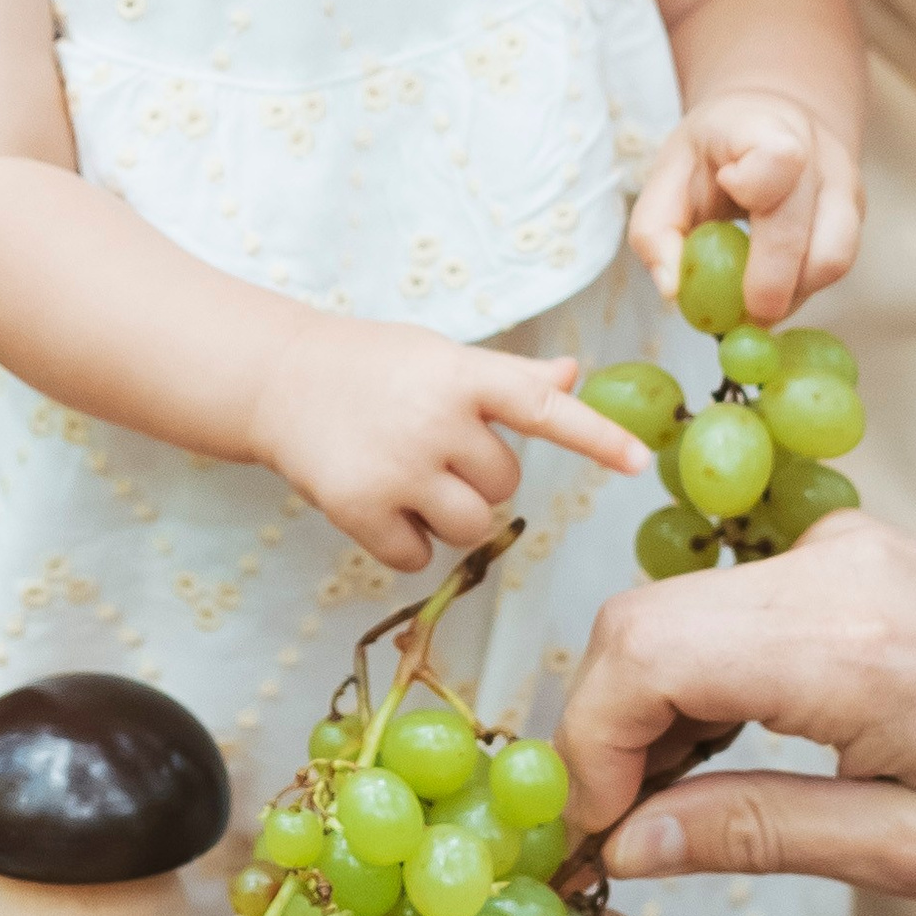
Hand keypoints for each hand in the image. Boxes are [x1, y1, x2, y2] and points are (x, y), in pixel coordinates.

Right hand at [254, 323, 651, 575]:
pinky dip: (404, 543)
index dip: (595, 436)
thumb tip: (573, 376)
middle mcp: (434, 420)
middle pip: (504, 486)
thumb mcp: (441, 357)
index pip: (543, 408)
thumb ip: (508, 377)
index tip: (639, 463)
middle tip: (430, 446)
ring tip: (406, 476)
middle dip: (476, 477)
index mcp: (462, 375)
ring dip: (447, 516)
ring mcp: (397, 467)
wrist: (277, 378)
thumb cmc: (372, 365)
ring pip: (469, 528)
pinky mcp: (359, 508)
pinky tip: (378, 504)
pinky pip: (417, 558)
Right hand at [555, 513, 915, 910]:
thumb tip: (632, 842)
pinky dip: (702, 679)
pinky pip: (729, 605)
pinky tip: (732, 759)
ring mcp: (841, 549)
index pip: (643, 656)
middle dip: (605, 735)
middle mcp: (832, 571)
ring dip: (652, 710)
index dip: (590, 750)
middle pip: (641, 625)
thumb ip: (762, 835)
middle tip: (625, 839)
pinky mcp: (851, 555)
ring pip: (676, 611)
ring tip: (680, 812)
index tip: (599, 838)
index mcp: (850, 647)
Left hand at [630, 93, 860, 322]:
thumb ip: (655, 230)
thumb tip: (673, 291)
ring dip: (793, 294)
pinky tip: (778, 287)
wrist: (771, 119)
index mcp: (761, 128)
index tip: (728, 190)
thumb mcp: (669, 172)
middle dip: (767, 284)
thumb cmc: (713, 155)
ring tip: (758, 302)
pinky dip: (805, 289)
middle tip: (740, 316)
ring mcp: (843, 182)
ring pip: (834, 256)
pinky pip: (838, 264)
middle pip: (802, 226)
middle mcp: (814, 152)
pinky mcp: (856, 212)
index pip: (779, 156)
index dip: (754, 185)